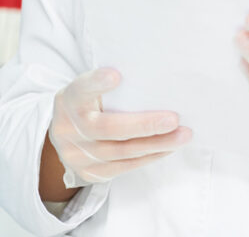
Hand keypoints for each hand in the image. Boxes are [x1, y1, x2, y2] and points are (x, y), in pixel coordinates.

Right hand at [48, 68, 191, 188]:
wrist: (66, 135)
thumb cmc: (91, 103)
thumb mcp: (91, 89)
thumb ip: (112, 86)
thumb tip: (156, 76)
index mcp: (69, 99)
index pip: (81, 89)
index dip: (96, 83)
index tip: (116, 75)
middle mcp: (68, 128)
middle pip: (107, 128)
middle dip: (144, 125)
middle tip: (174, 119)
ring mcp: (76, 155)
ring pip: (121, 152)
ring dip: (156, 144)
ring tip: (182, 136)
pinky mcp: (89, 173)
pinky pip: (124, 167)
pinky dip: (149, 156)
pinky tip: (168, 147)